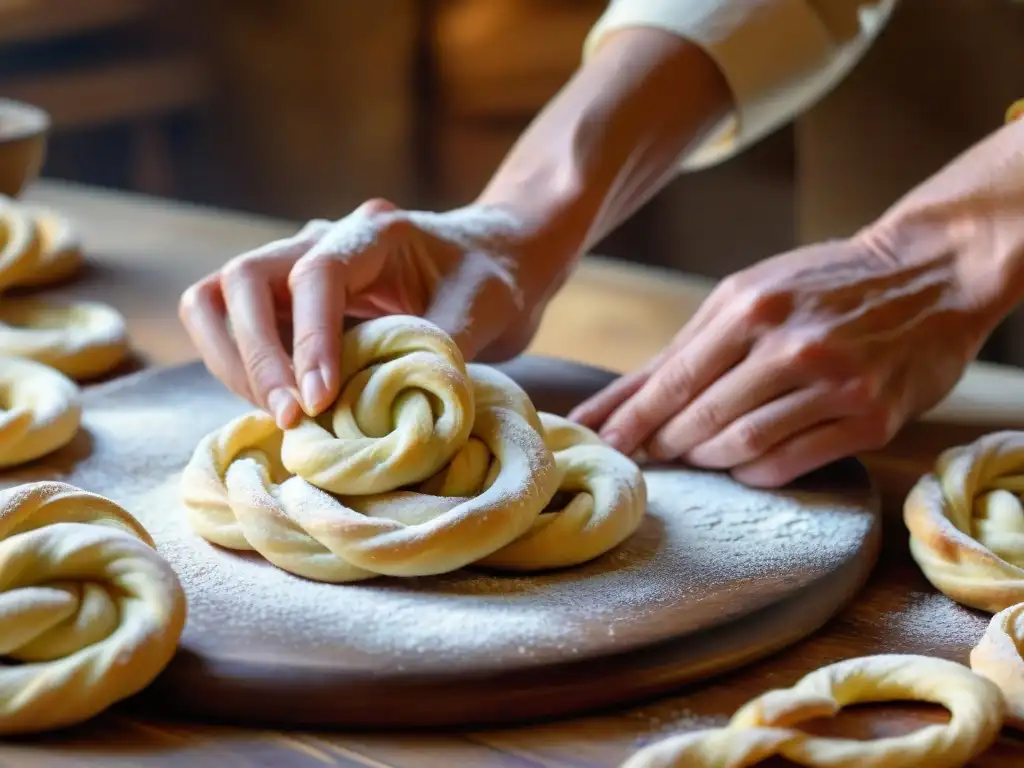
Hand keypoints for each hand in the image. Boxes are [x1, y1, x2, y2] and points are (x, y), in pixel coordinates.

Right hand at [179, 199, 550, 428]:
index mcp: (374, 231)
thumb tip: (384, 414)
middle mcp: (323, 238)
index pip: (316, 274)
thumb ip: (433, 353)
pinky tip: (284, 410)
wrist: (498, 261)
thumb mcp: (485, 312)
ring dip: (235, 364)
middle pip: (242, 279)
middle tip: (292, 418)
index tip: (322, 401)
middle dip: (256, 356)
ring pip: (218, 300)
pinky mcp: (290, 300)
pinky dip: (243, 371)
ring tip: (283, 418)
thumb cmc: (496, 280)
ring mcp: (298, 266)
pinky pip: (235, 328)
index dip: (309, 341)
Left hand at [569, 231, 993, 486]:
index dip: (632, 418)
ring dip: (704, 458)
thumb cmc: (823, 282)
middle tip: (645, 453)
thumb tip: (619, 398)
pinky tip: (741, 462)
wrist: (931, 273)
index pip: (674, 379)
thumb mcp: (749, 292)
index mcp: (752, 306)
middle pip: (702, 417)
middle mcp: (792, 347)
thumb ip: (686, 346)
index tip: (600, 441)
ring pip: (741, 446)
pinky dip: (751, 471)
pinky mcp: (869, 420)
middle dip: (662, 442)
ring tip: (692, 452)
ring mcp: (835, 386)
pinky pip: (788, 464)